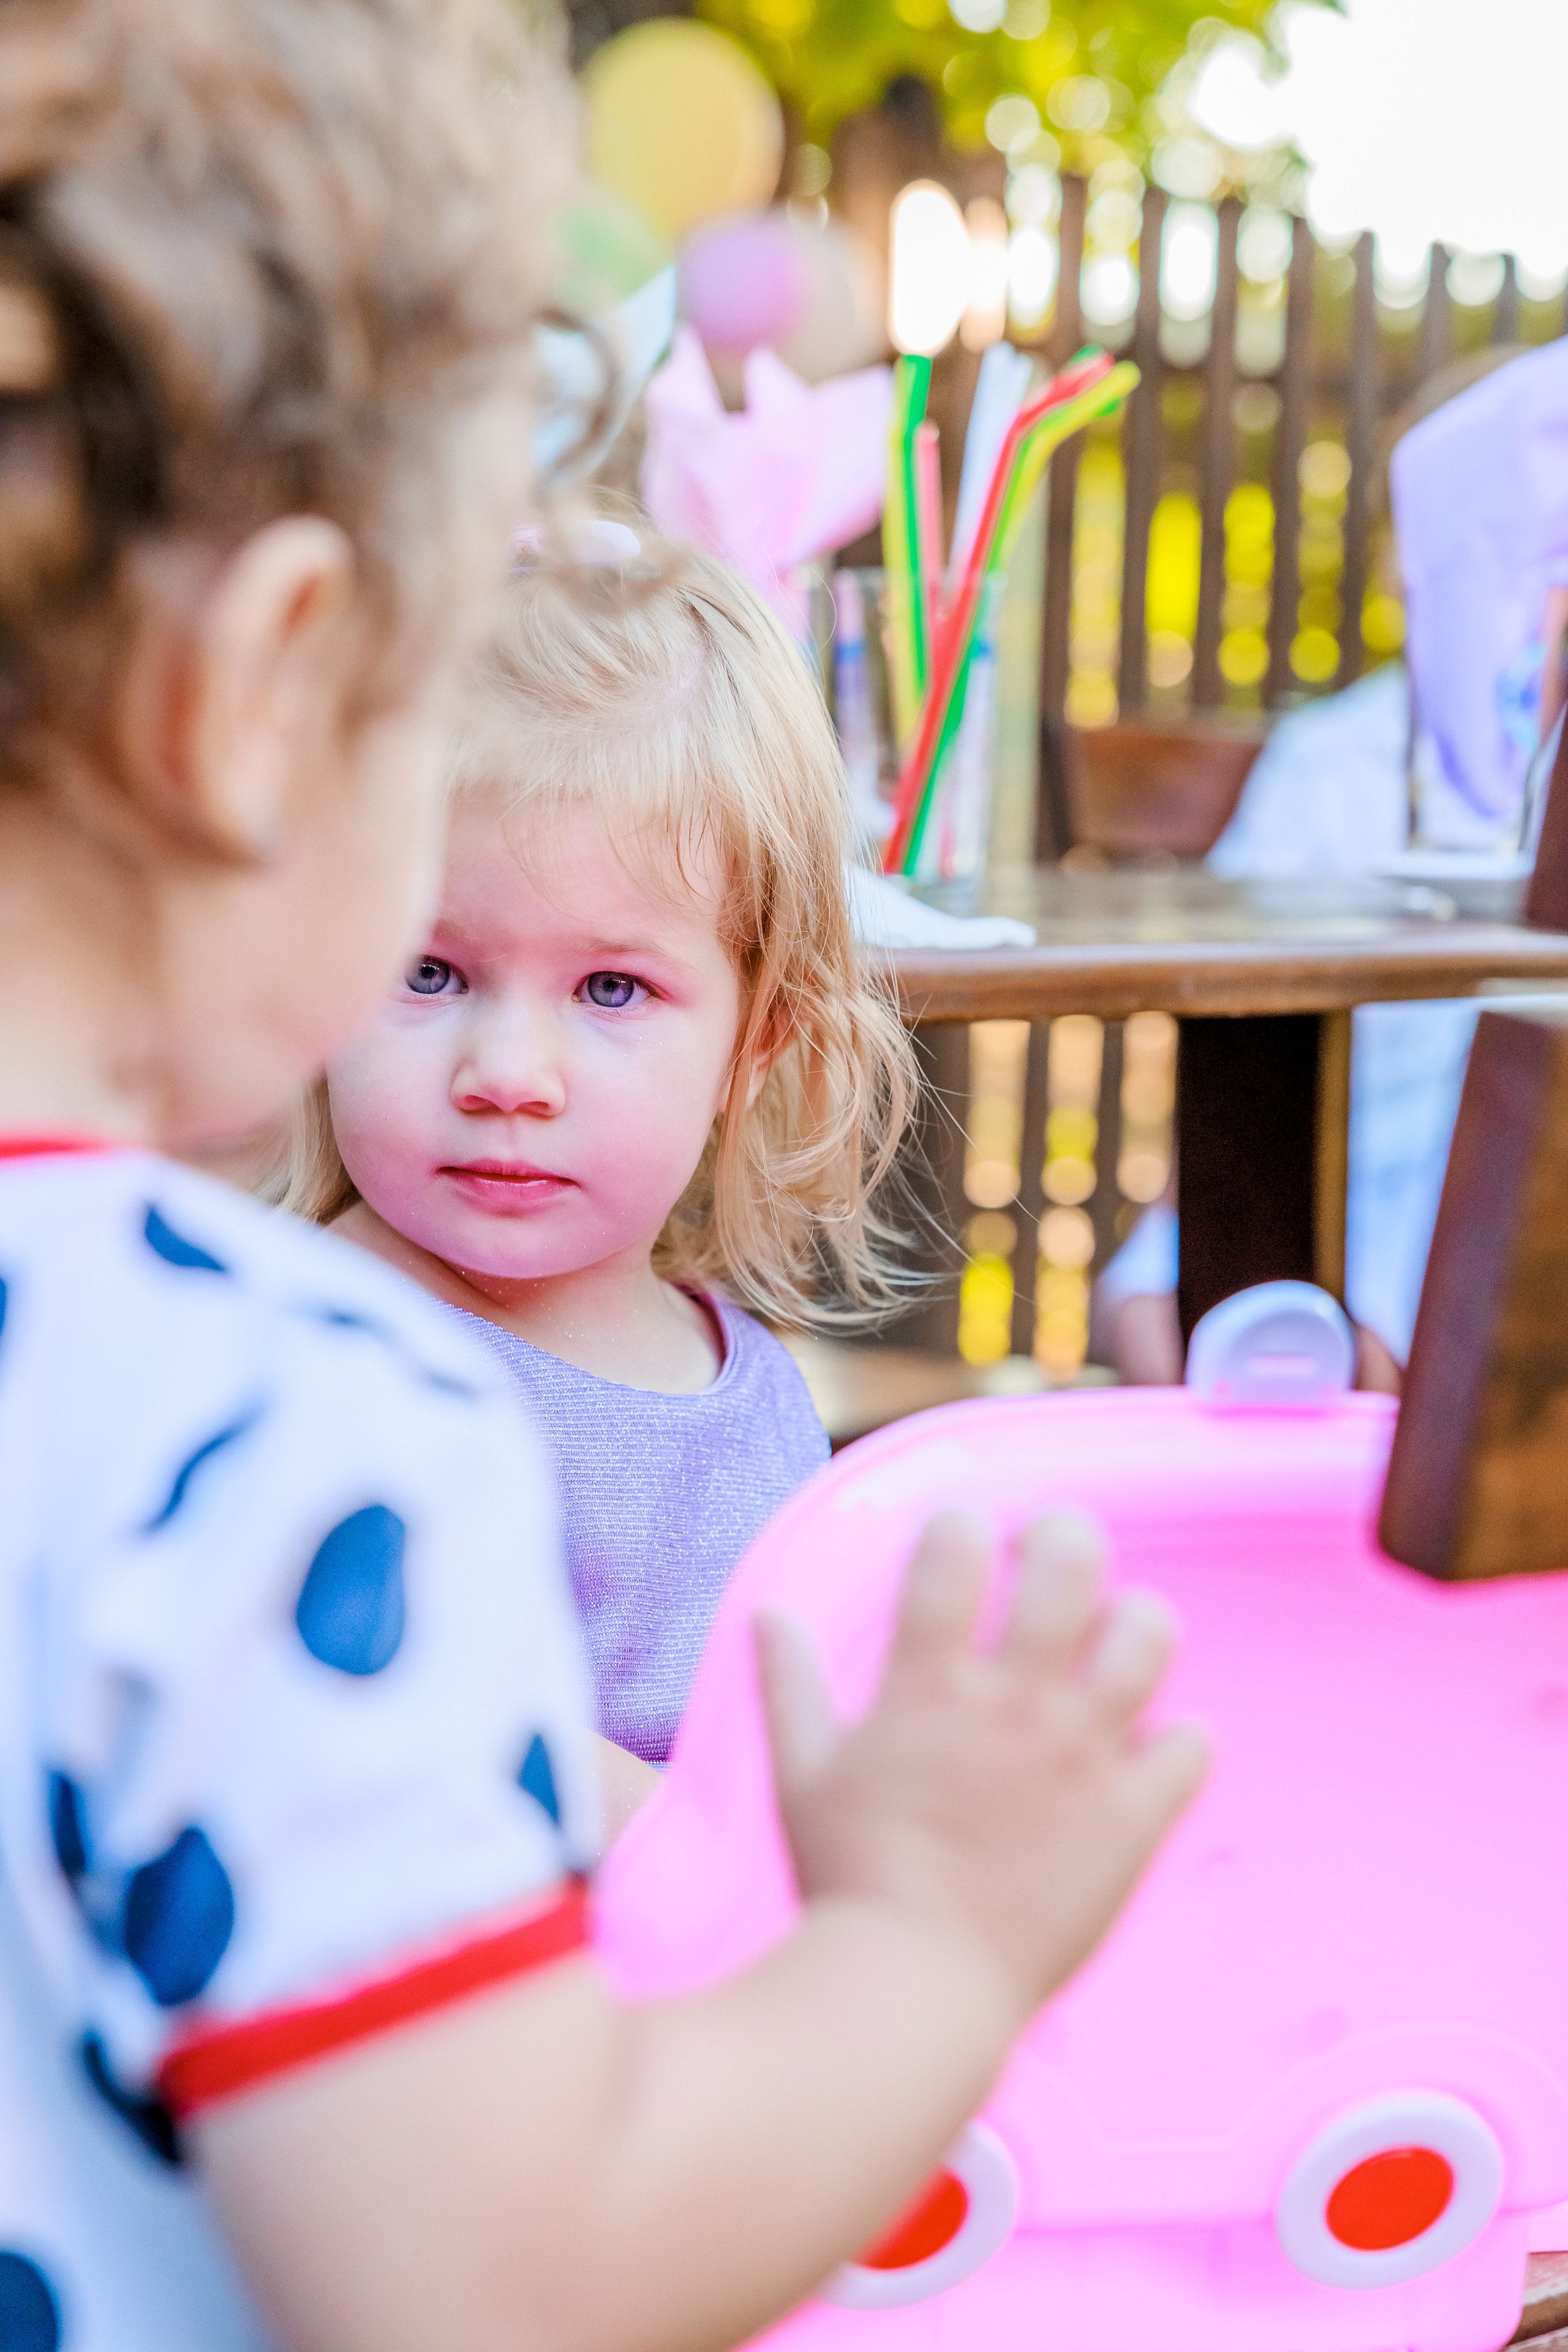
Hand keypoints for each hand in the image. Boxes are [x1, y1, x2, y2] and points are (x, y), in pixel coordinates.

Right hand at [756, 1509, 1208, 2034]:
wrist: (912, 1995)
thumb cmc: (847, 1883)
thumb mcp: (798, 1777)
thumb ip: (788, 1686)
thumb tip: (768, 1615)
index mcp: (931, 1685)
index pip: (956, 1548)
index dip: (959, 1528)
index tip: (958, 1543)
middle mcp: (1017, 1706)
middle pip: (1072, 1565)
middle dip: (1063, 1537)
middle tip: (1049, 1556)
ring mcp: (1083, 1761)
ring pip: (1149, 1637)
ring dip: (1133, 1624)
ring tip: (1109, 1641)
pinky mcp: (1132, 1823)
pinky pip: (1191, 1748)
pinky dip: (1175, 1740)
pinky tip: (1143, 1748)